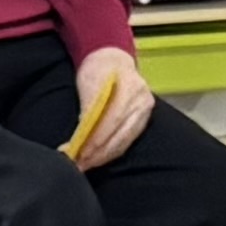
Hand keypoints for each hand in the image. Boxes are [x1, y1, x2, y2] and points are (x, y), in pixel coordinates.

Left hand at [66, 46, 156, 169]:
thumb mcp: (88, 81)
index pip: (113, 120)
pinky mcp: (143, 121)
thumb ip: (89, 106)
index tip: (80, 153)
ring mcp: (145, 112)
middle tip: (79, 165)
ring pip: (124, 142)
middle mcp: (143, 102)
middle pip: (121, 136)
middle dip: (98, 154)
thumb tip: (83, 132)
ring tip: (85, 165)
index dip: (96, 139)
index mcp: (130, 88)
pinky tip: (97, 159)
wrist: (114, 60)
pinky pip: (127, 141)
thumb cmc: (98, 69)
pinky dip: (111, 152)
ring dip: (104, 157)